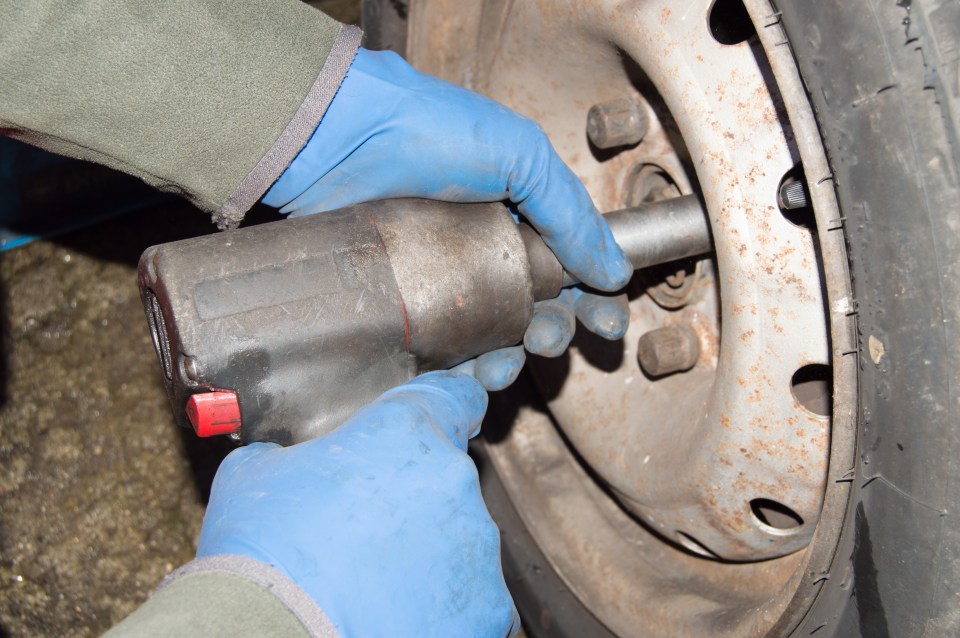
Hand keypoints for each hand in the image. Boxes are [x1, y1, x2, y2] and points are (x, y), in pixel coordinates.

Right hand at [196, 371, 518, 636]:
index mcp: (405, 432)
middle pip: (447, 480)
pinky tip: (394, 613)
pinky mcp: (488, 606)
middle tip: (365, 529)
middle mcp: (452, 479)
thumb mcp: (255, 474)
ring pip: (460, 541)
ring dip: (427, 553)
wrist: (272, 633)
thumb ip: (291, 454)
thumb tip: (283, 463)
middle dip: (414, 500)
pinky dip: (442, 606)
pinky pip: (472, 599)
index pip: (456, 398)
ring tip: (373, 579)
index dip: (447, 410)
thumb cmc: (263, 554)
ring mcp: (476, 545)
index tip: (439, 427)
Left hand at [264, 48, 632, 387]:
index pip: (569, 268)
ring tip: (506, 364)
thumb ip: (570, 213)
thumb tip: (614, 270)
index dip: (593, 298)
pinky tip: (475, 375)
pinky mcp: (406, 304)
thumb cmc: (427, 131)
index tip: (609, 322)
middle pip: (535, 309)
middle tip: (550, 338)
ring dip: (512, 359)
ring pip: (492, 336)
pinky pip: (445, 350)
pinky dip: (466, 371)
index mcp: (518, 215)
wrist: (339, 138)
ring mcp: (444, 280)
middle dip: (555, 332)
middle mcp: (484, 249)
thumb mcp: (519, 155)